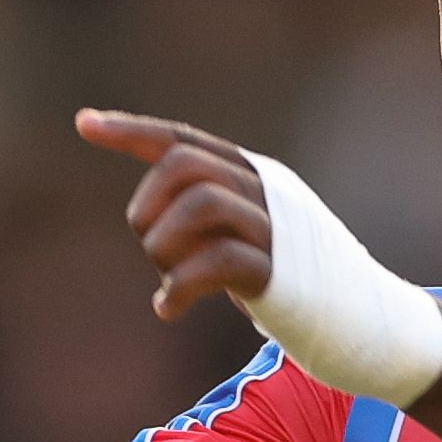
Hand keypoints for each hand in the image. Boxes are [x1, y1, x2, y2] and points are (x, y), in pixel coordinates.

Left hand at [74, 110, 271, 321]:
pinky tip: (168, 309)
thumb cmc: (285, 277)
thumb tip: (148, 221)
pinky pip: (220, 260)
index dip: (131, 131)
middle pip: (184, 164)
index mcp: (248, 174)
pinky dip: (181, 286)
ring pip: (202, 203)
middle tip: (149, 244)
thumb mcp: (240, 235)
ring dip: (165, 244)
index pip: (183, 139)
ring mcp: (275, 227)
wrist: (358, 316)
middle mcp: (263, 189)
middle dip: (147, 202)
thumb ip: (201, 218)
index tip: (83, 124)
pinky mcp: (280, 270)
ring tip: (167, 280)